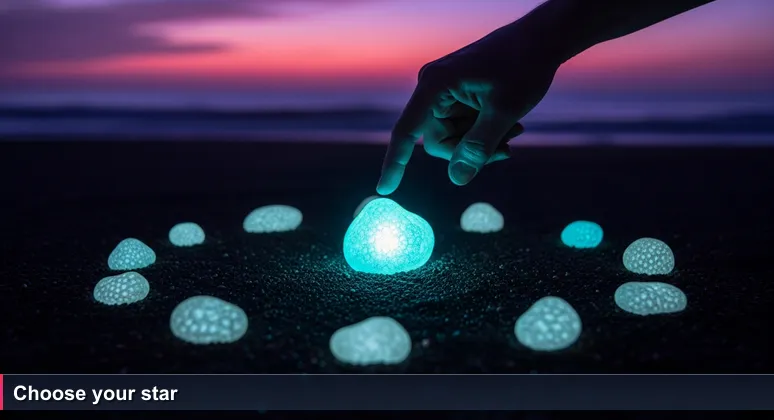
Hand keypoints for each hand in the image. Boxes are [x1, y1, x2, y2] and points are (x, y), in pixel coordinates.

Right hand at [376, 23, 560, 194]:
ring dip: (482, 142)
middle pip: (438, 141)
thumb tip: (456, 179)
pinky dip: (484, 131)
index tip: (383, 190)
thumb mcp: (504, 112)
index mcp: (435, 85)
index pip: (406, 131)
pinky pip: (462, 127)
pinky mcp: (456, 95)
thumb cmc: (523, 67)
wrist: (542, 40)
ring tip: (515, 131)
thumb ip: (479, 147)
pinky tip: (511, 126)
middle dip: (469, 150)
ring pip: (453, 137)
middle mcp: (433, 88)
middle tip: (506, 150)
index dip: (395, 162)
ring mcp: (444, 92)